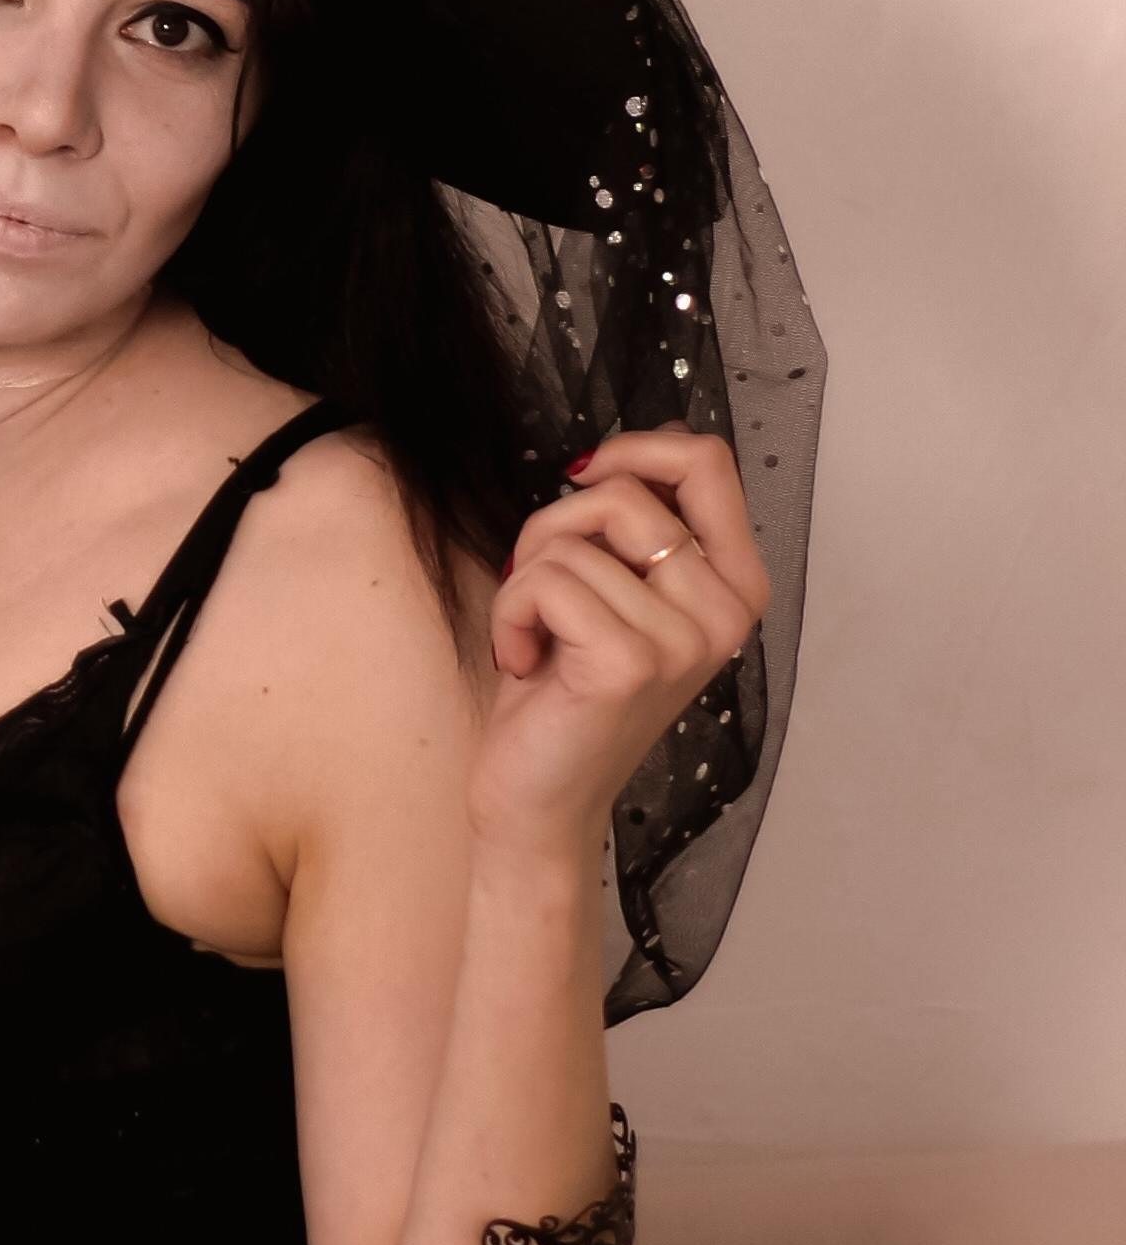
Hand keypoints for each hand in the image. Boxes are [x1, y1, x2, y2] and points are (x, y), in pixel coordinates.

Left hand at [473, 423, 772, 855]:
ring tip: (539, 640)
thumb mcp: (614, 591)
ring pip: (571, 541)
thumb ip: (634, 526)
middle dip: (554, 529)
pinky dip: (511, 615)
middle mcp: (723, 612)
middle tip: (542, 593)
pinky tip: (527, 663)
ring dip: (525, 583)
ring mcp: (683, 640)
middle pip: (624, 494)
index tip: (586, 477)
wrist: (542, 796)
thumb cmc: (565, 686)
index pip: (709, 463)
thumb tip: (624, 448)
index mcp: (734, 585)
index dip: (635, 450)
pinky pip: (542, 582)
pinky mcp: (628, 663)